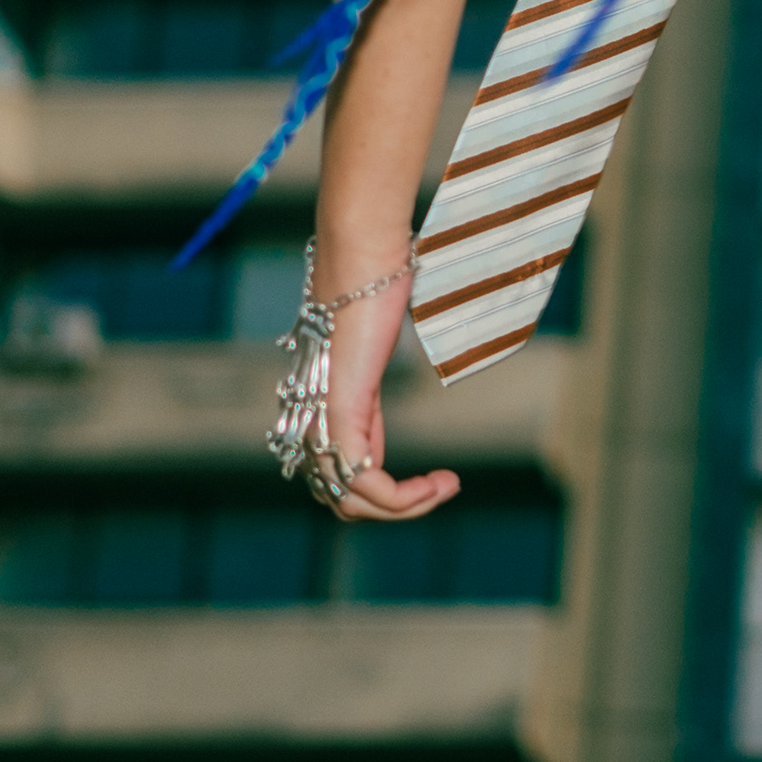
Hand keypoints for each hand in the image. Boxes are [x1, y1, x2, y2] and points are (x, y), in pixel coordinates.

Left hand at [314, 254, 460, 523]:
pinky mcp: (340, 412)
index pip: (341, 477)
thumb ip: (378, 352)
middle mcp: (315, 418)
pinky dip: (404, 497)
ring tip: (446, 486)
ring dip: (406, 507)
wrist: (363, 251)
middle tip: (443, 487)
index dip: (389, 494)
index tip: (439, 478)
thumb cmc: (376, 277)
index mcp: (325, 404)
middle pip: (342, 501)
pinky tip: (439, 483)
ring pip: (352, 501)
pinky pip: (365, 482)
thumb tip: (402, 339)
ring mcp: (324, 418)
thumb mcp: (381, 329)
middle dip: (397, 510)